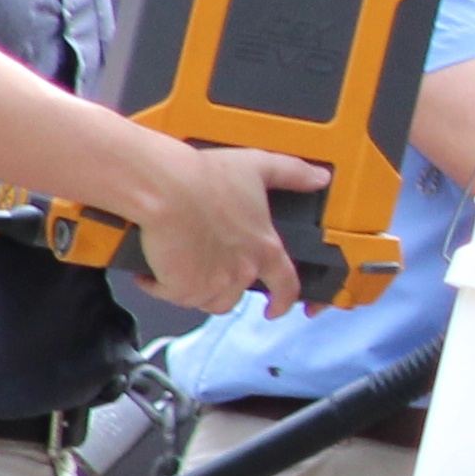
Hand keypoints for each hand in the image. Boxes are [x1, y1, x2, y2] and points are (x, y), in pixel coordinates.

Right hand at [131, 142, 327, 315]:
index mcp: (264, 249)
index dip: (283, 301)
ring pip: (205, 299)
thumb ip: (292, 173)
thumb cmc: (207, 178)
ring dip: (194, 288)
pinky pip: (171, 295)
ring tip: (181, 265)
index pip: (285, 285)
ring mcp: (212, 285)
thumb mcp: (258, 166)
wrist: (167, 190)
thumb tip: (320, 177)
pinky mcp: (181, 289)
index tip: (276, 309)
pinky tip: (155, 269)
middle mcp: (242, 272)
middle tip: (204, 265)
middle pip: (235, 295)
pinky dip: (161, 284)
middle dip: (220, 284)